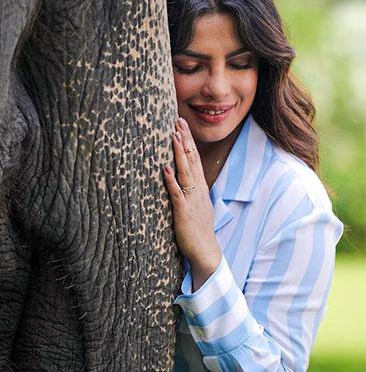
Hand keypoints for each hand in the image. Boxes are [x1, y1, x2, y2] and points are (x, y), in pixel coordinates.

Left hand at [163, 117, 221, 291]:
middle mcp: (197, 190)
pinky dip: (171, 180)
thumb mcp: (195, 204)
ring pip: (185, 171)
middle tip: (178, 120)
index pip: (194, 159)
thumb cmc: (197, 228)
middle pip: (191, 159)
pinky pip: (177, 193)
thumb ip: (188, 189)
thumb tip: (177, 175)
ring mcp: (191, 199)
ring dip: (180, 153)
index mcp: (199, 187)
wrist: (205, 250)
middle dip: (185, 139)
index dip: (188, 141)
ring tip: (174, 136)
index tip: (181, 125)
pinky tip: (165, 168)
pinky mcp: (183, 211)